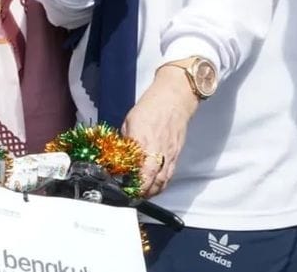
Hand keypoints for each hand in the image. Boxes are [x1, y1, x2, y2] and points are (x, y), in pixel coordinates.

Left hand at [122, 63, 198, 197]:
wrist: (174, 99)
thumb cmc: (151, 107)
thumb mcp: (129, 123)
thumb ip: (126, 141)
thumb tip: (120, 154)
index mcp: (145, 144)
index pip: (142, 173)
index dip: (135, 186)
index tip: (126, 190)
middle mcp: (159, 152)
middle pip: (154, 182)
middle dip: (144, 193)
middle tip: (133, 197)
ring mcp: (170, 155)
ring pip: (164, 181)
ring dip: (153, 191)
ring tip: (143, 195)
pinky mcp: (176, 154)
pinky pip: (170, 174)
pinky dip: (162, 182)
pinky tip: (155, 184)